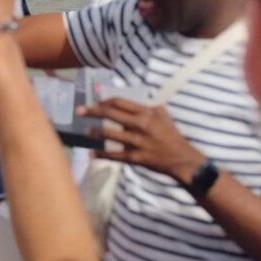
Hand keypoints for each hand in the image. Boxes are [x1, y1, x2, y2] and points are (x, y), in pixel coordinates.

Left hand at [79, 98, 205, 182]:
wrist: (181, 159)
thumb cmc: (171, 135)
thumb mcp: (162, 114)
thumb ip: (145, 106)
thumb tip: (127, 101)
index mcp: (145, 112)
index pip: (119, 102)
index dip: (103, 101)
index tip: (94, 102)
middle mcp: (140, 125)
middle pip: (110, 114)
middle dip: (92, 111)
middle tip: (79, 111)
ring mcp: (137, 142)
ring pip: (109, 134)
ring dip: (94, 132)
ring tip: (86, 130)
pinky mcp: (135, 157)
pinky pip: (114, 155)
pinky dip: (101, 155)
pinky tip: (91, 154)